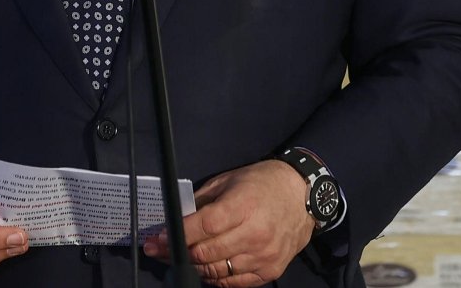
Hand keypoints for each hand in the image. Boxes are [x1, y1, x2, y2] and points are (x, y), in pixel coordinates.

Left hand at [142, 159, 313, 285]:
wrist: (302, 196)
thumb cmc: (262, 184)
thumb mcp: (228, 182)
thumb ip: (203, 202)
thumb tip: (177, 220)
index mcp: (243, 206)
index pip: (204, 227)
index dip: (178, 235)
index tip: (158, 238)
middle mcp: (255, 234)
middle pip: (206, 253)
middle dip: (176, 253)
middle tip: (158, 251)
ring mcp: (264, 255)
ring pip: (217, 271)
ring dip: (193, 267)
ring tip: (178, 259)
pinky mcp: (271, 270)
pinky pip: (235, 282)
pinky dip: (216, 278)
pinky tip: (204, 268)